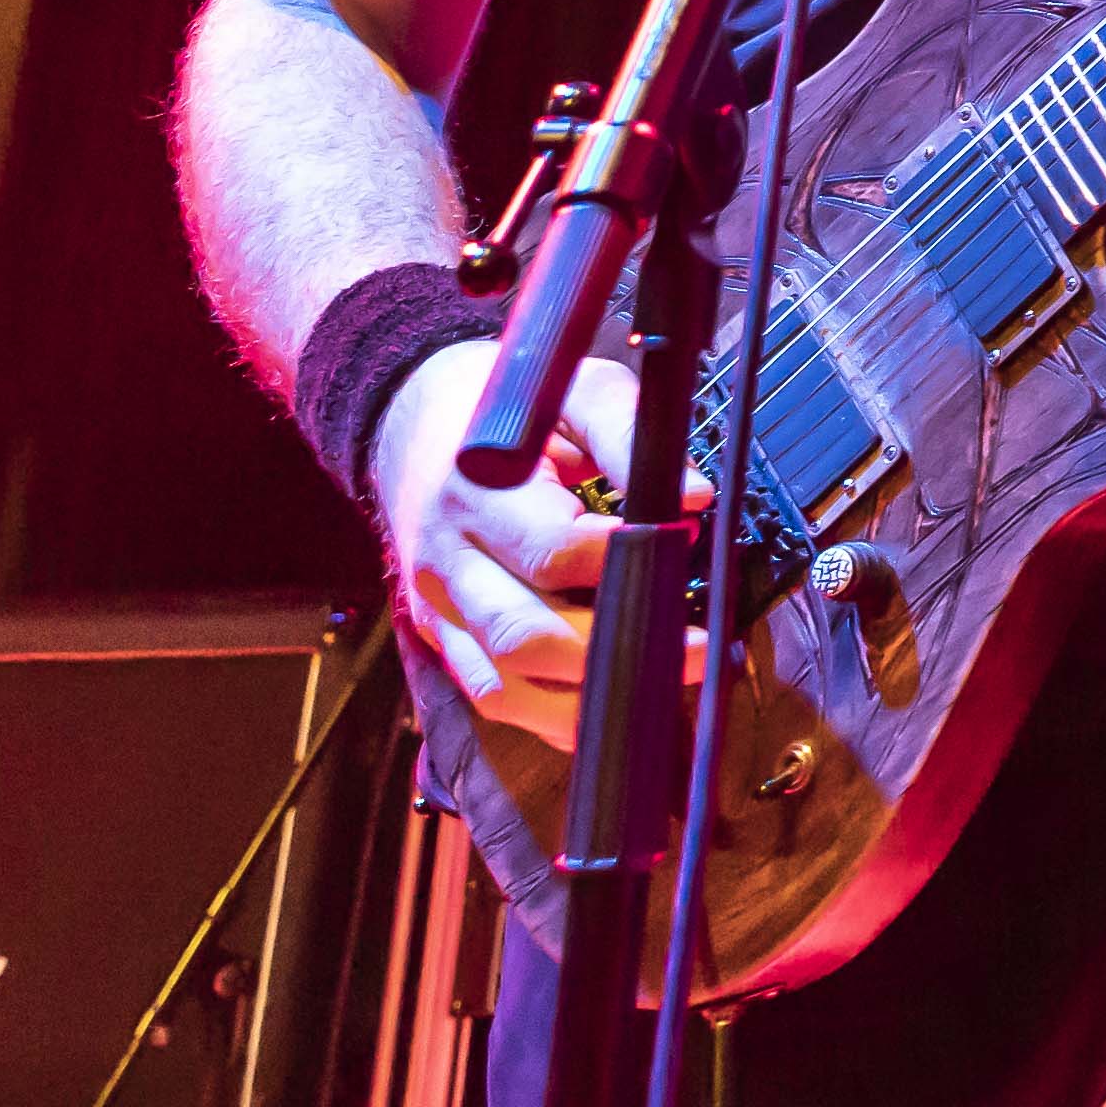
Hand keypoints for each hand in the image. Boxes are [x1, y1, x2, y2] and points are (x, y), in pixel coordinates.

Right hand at [371, 340, 668, 750]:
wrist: (411, 422)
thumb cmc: (506, 409)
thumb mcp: (574, 391)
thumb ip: (628, 436)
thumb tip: (692, 497)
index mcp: (476, 496)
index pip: (551, 553)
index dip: (625, 566)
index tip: (684, 556)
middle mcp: (446, 563)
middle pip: (524, 636)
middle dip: (616, 655)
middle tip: (695, 651)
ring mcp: (436, 609)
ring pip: (502, 687)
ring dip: (585, 703)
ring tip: (660, 688)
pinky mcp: (441, 637)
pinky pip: (491, 697)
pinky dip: (550, 716)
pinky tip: (608, 704)